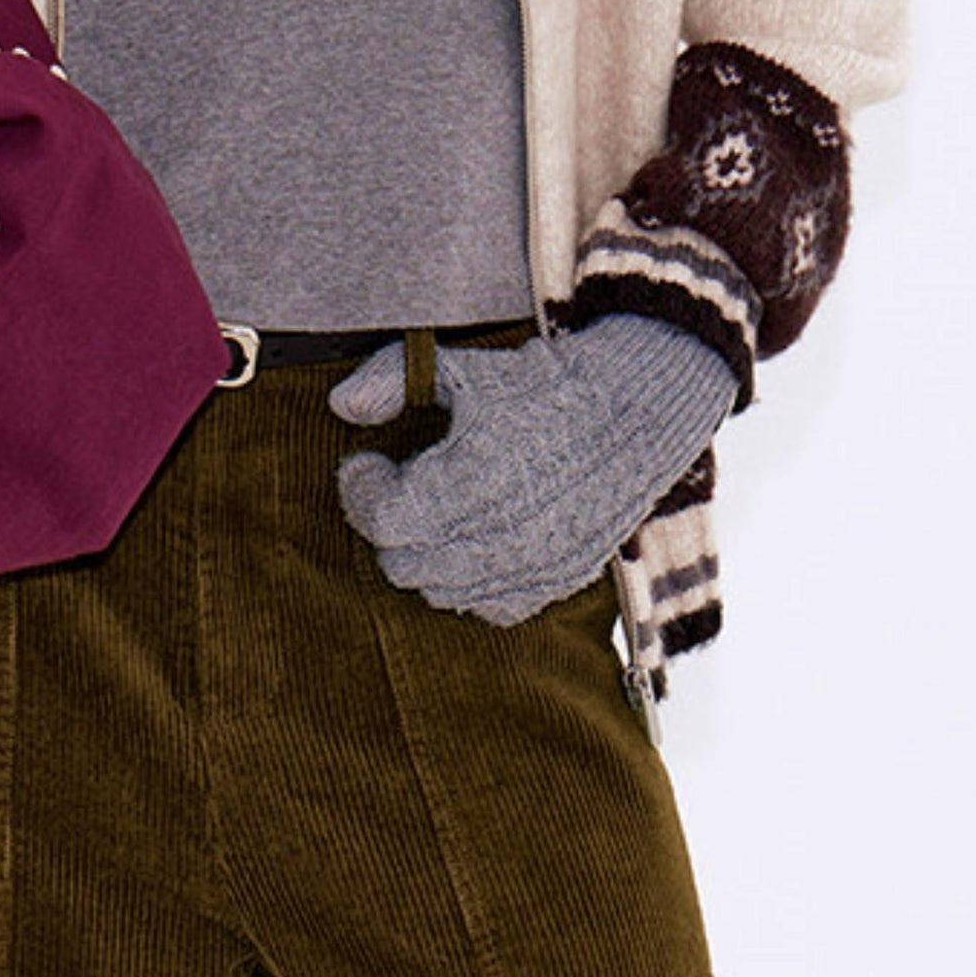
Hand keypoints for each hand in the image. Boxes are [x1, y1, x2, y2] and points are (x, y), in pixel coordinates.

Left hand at [326, 317, 735, 625]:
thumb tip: (340, 407)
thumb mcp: (462, 368)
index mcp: (470, 480)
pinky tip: (476, 538)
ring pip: (440, 591)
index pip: (382, 520)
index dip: (360, 490)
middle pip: (402, 564)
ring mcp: (531, 566)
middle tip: (402, 483)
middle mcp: (500, 535)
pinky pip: (490, 608)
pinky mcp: (557, 581)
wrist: (635, 410)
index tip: (367, 462)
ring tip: (439, 509)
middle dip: (390, 523)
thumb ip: (390, 379)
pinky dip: (471, 582)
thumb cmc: (542, 384)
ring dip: (425, 555)